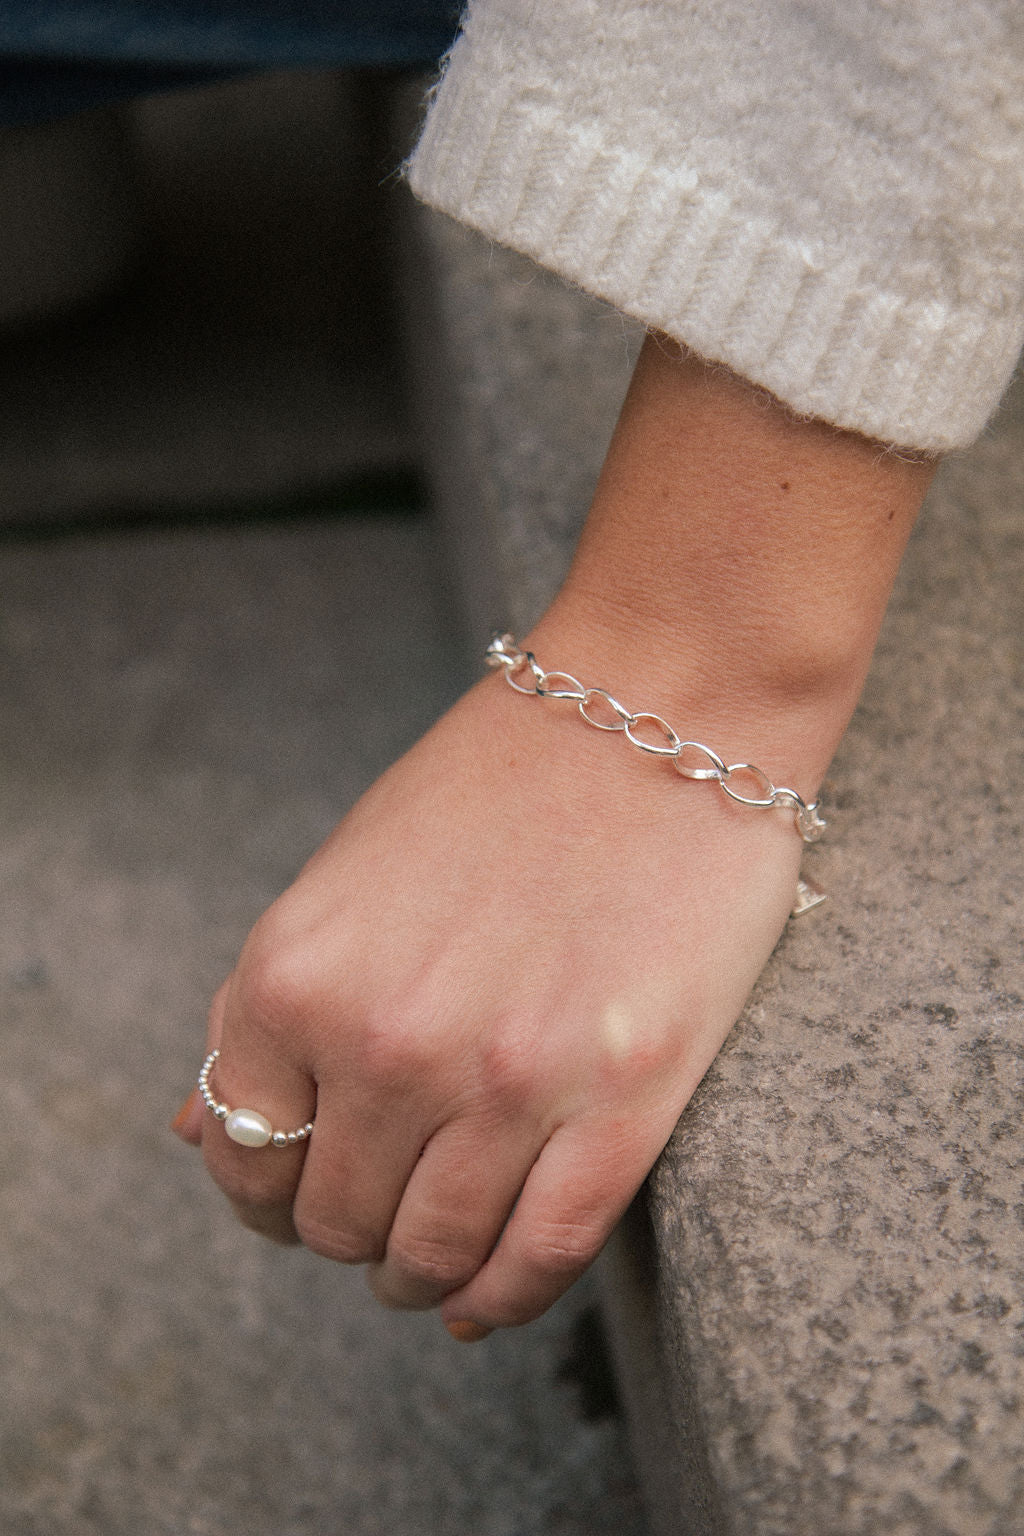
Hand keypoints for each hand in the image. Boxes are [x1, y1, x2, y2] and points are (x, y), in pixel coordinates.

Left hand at [175, 337, 932, 1333]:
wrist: (662, 705)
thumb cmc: (500, 780)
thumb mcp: (345, 874)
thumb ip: (268, 1009)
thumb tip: (193, 1131)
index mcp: (297, 972)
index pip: (241, 1154)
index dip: (265, 1192)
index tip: (301, 1191)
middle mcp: (385, 1039)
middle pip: (334, 1221)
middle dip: (349, 1231)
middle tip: (382, 1214)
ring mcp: (507, 1079)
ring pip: (432, 1253)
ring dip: (420, 1275)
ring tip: (432, 1263)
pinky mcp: (623, 1100)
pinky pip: (542, 1255)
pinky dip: (505, 1297)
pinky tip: (486, 1298)